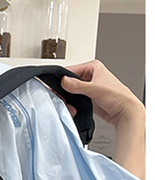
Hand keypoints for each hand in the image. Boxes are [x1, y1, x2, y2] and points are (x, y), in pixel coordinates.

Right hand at [62, 60, 144, 179]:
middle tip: (63, 99)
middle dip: (64, 91)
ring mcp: (88, 86)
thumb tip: (64, 81)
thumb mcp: (95, 89)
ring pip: (70, 91)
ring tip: (70, 105)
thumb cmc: (118, 97)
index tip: (56, 88)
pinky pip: (74, 98)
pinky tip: (74, 108)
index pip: (70, 70)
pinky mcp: (87, 96)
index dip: (62, 79)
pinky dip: (72, 104)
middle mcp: (90, 75)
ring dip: (68, 99)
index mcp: (93, 67)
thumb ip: (77, 85)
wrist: (124, 112)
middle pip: (68, 81)